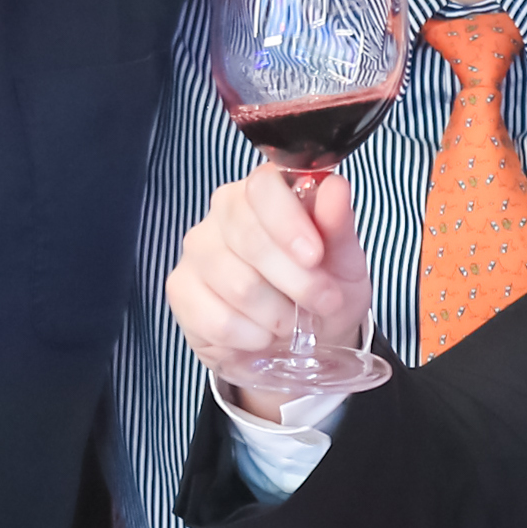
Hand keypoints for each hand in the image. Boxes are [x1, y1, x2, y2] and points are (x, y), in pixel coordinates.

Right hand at [166, 162, 376, 416]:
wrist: (304, 340)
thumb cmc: (324, 288)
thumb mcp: (345, 261)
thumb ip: (338, 225)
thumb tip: (334, 187)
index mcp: (265, 192)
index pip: (262, 187)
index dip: (288, 222)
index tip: (315, 256)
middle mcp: (223, 212)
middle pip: (249, 239)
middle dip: (297, 280)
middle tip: (325, 303)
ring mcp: (197, 251)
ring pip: (238, 285)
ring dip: (278, 315)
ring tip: (293, 322)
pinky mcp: (181, 290)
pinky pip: (218, 320)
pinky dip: (252, 337)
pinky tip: (263, 336)